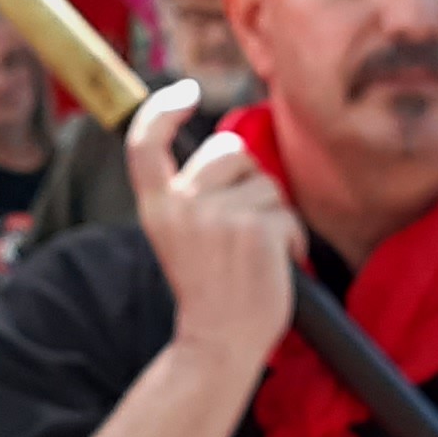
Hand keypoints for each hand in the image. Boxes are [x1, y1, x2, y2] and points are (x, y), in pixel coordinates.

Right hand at [134, 80, 293, 373]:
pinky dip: (293, 240)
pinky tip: (276, 266)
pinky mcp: (257, 230)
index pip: (145, 144)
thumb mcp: (181, 238)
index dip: (162, 110)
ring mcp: (219, 217)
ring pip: (267, 184)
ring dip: (275, 215)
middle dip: (249, 176)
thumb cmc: (210, 292)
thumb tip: (231, 150)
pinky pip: (289, 215)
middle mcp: (181, 206)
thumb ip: (194, 196)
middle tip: (243, 222)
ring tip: (257, 254)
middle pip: (229, 149)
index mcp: (156, 208)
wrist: (219, 343)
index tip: (186, 93)